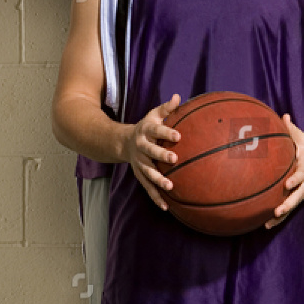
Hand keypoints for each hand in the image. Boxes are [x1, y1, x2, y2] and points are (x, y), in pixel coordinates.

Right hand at [123, 93, 181, 209]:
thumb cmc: (147, 127)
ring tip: (170, 186)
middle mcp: (141, 147)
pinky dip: (156, 197)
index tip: (178, 135)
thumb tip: (178, 97)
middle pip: (150, 152)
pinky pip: (147, 187)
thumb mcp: (153, 115)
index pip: (157, 130)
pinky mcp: (140, 175)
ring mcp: (139, 163)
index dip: (166, 132)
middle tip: (174, 159)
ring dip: (158, 179)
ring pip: (147, 172)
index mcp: (146, 131)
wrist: (124, 142)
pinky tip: (166, 207)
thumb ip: (167, 108)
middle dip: (161, 155)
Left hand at [265, 114, 303, 226]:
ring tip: (269, 223)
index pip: (301, 174)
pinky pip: (290, 208)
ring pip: (293, 205)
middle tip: (278, 211)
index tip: (287, 185)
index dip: (295, 180)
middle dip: (288, 204)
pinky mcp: (300, 196)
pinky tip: (267, 225)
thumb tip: (281, 116)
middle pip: (298, 195)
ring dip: (283, 216)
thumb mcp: (303, 137)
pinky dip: (280, 217)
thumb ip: (291, 129)